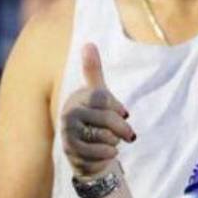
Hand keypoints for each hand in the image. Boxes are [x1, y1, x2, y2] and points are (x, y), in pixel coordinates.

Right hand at [60, 43, 134, 179]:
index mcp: (78, 97)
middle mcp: (70, 113)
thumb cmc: (95, 119)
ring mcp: (69, 133)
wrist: (86, 152)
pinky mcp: (72, 151)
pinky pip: (101, 152)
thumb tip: (88, 43)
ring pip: (106, 136)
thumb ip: (93, 71)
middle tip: (127, 135)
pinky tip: (108, 152)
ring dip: (114, 142)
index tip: (124, 114)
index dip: (117, 108)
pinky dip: (109, 154)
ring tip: (109, 142)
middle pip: (108, 119)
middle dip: (122, 129)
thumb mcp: (98, 94)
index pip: (103, 97)